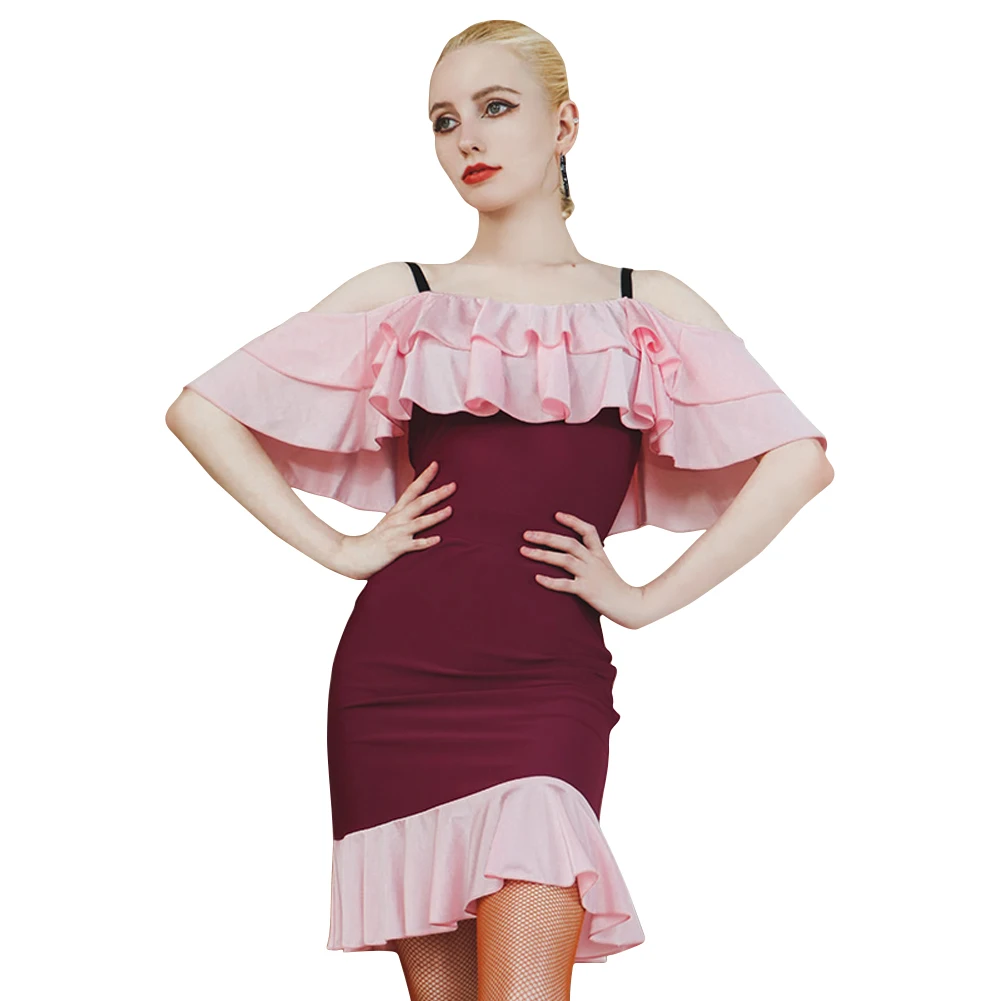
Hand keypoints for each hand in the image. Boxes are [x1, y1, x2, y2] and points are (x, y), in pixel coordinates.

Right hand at [334, 460, 454, 579]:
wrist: (354, 555)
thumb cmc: (376, 540)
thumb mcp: (390, 522)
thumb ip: (405, 514)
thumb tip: (421, 506)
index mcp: (397, 511)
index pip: (412, 489)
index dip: (424, 477)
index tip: (436, 464)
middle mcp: (397, 519)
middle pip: (419, 503)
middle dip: (437, 493)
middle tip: (453, 485)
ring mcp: (397, 533)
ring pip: (419, 522)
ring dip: (436, 516)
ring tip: (450, 510)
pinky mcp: (396, 548)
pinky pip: (413, 545)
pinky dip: (426, 542)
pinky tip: (438, 539)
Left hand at [519, 511, 646, 628]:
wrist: (631, 605)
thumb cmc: (616, 588)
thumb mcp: (605, 567)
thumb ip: (592, 558)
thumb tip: (575, 553)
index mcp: (599, 554)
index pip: (588, 530)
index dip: (572, 521)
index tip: (556, 515)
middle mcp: (593, 561)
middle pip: (569, 543)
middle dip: (546, 537)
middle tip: (526, 534)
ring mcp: (590, 575)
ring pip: (565, 560)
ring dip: (543, 554)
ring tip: (524, 551)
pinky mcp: (587, 591)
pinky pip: (566, 584)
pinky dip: (551, 581)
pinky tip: (537, 578)